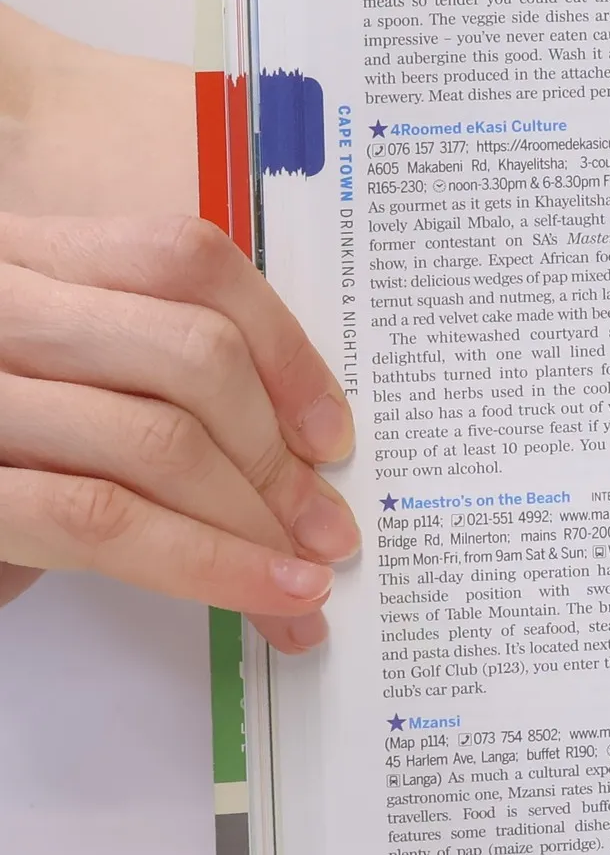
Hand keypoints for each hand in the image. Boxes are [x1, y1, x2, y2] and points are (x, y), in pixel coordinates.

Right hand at [0, 214, 359, 652]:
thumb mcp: (40, 374)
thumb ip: (129, 374)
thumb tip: (286, 454)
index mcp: (20, 256)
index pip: (185, 259)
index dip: (285, 349)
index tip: (333, 435)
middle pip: (191, 356)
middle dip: (281, 460)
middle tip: (330, 532)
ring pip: (161, 443)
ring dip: (258, 525)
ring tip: (304, 581)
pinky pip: (105, 520)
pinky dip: (208, 566)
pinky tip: (267, 598)